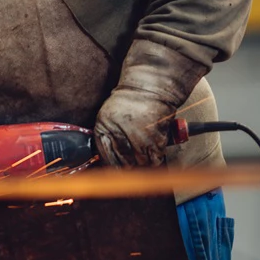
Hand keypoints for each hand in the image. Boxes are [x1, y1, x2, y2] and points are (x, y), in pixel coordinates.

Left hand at [94, 39, 208, 167]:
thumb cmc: (129, 102)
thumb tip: (104, 158)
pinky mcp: (156, 139)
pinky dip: (154, 160)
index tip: (112, 171)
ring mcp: (138, 137)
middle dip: (125, 168)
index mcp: (104, 126)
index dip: (109, 164)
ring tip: (141, 159)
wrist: (150, 87)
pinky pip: (155, 160)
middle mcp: (119, 133)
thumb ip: (106, 134)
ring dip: (141, 165)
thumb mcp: (108, 115)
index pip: (104, 154)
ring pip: (139, 163)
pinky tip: (152, 155)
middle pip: (122, 162)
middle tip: (129, 169)